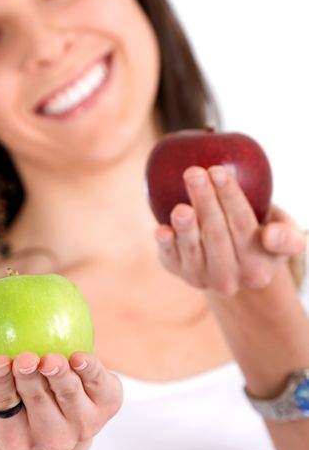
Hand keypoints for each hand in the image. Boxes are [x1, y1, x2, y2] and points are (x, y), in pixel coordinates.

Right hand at [0, 352, 122, 449]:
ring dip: (60, 378)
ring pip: (69, 398)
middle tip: (24, 358)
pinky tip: (82, 356)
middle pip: (37, 403)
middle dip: (30, 380)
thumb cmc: (15, 407)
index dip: (1, 385)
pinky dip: (93, 372)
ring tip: (51, 358)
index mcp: (14, 435)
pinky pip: (100, 387)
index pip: (4, 407)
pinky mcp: (106, 407)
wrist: (64, 421)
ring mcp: (80, 425)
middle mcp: (49, 436)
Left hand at [155, 165, 306, 295]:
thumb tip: (270, 235)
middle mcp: (231, 277)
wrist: (232, 263)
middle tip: (193, 172)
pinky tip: (161, 231)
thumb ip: (287, 237)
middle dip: (204, 200)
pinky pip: (170, 258)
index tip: (217, 172)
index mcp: (259, 265)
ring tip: (180, 206)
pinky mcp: (178, 270)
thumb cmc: (259, 237)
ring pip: (192, 247)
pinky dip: (166, 244)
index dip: (229, 197)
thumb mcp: (283, 238)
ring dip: (185, 225)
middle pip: (216, 233)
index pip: (243, 225)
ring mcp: (202, 277)